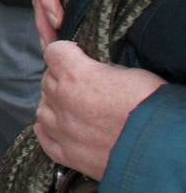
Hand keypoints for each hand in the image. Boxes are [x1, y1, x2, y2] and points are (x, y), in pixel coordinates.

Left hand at [34, 40, 165, 179]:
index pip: (54, 52)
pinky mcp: (67, 154)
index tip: (77, 55)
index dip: (67, 52)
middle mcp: (61, 99)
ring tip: (73, 109)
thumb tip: (95, 73)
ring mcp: (61, 129)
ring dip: (55, 105)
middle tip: (83, 86)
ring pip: (43, 109)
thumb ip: (101, 70)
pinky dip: (49, 132)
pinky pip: (45, 138)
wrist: (162, 148)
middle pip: (48, 80)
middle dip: (62, 79)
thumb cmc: (150, 106)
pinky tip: (60, 129)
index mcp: (75, 74)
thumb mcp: (129, 73)